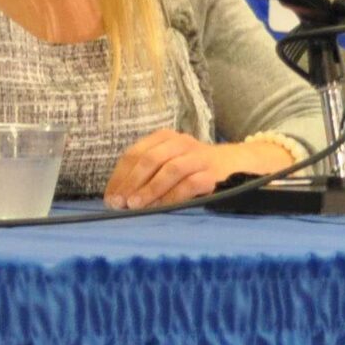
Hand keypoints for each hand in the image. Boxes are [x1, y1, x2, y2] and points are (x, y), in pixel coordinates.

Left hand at [103, 130, 292, 210]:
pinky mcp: (212, 172)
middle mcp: (180, 142)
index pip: (135, 153)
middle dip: (132, 182)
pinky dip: (173, 197)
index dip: (120, 176)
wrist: (233, 163)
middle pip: (150, 159)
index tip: (111, 196)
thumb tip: (119, 198)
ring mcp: (198, 156)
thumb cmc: (192, 167)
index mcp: (164, 137)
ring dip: (150, 189)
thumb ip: (146, 175)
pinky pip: (190, 184)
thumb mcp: (168, 163)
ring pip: (170, 169)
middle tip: (120, 202)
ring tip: (136, 205)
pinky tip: (162, 207)